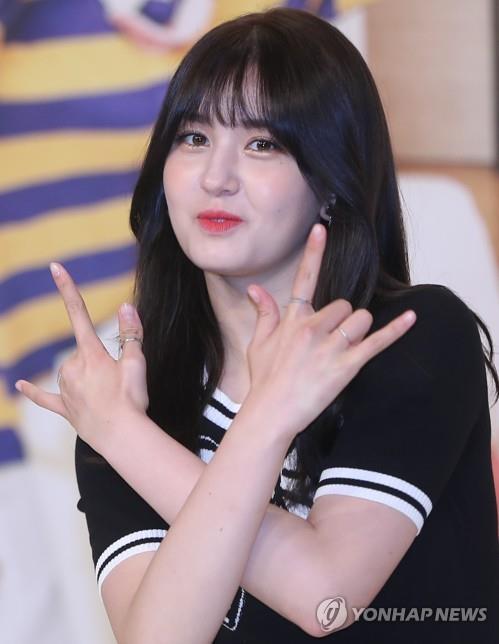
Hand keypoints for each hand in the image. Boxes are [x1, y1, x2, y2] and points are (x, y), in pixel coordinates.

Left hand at [15, 263, 147, 449]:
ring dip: (88, 377)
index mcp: (91, 352)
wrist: (122, 436)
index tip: (55, 268)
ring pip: (72, 372)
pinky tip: (20, 386)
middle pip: (83, 351)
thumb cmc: (131, 399)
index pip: (79, 313)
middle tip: (120, 381)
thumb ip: (130, 332)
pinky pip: (45, 398)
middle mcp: (72, 366)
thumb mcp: (136, 362)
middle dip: (100, 360)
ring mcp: (66, 388)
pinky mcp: (64, 407)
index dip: (67, 288)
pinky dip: (34, 392)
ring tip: (109, 396)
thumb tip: (126, 305)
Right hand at [244, 223, 416, 439]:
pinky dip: (395, 330)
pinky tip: (411, 318)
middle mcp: (312, 327)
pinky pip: (376, 342)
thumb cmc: (265, 379)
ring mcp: (330, 346)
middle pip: (344, 304)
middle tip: (333, 340)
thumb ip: (264, 312)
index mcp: (293, 319)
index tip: (321, 229)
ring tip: (345, 349)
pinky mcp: (346, 366)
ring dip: (358, 330)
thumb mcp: (259, 343)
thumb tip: (256, 288)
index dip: (313, 252)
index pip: (305, 278)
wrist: (271, 412)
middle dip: (343, 319)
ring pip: (360, 319)